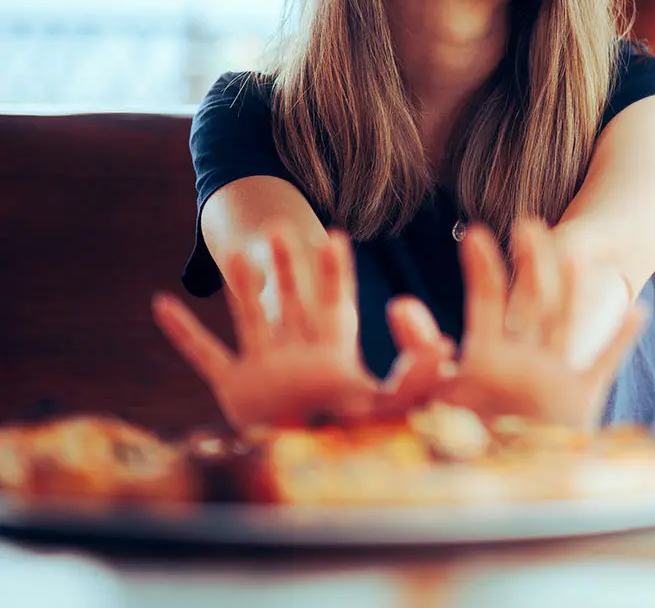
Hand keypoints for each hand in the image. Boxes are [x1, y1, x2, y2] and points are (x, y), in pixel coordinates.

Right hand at [152, 226, 449, 428]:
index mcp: (334, 353)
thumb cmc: (360, 440)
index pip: (334, 302)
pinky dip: (184, 332)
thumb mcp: (394, 402)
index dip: (333, 271)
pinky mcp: (236, 390)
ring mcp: (265, 368)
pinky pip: (205, 355)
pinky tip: (161, 303)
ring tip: (236, 250)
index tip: (335, 235)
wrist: (319, 476)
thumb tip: (445, 340)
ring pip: (251, 316)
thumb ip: (418, 373)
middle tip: (280, 226)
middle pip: (292, 300)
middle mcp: (298, 353)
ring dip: (242, 286)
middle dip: (288, 265)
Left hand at [388, 223, 647, 428]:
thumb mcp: (434, 393)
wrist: (490, 489)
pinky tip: (634, 310)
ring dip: (572, 290)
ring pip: (565, 323)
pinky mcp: (578, 402)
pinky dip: (617, 339)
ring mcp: (552, 378)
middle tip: (528, 224)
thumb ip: (420, 353)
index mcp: (488, 357)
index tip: (475, 234)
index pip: (487, 302)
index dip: (483, 269)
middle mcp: (523, 361)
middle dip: (531, 265)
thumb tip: (399, 306)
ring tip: (578, 255)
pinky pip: (601, 365)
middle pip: (532, 301)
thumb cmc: (457, 441)